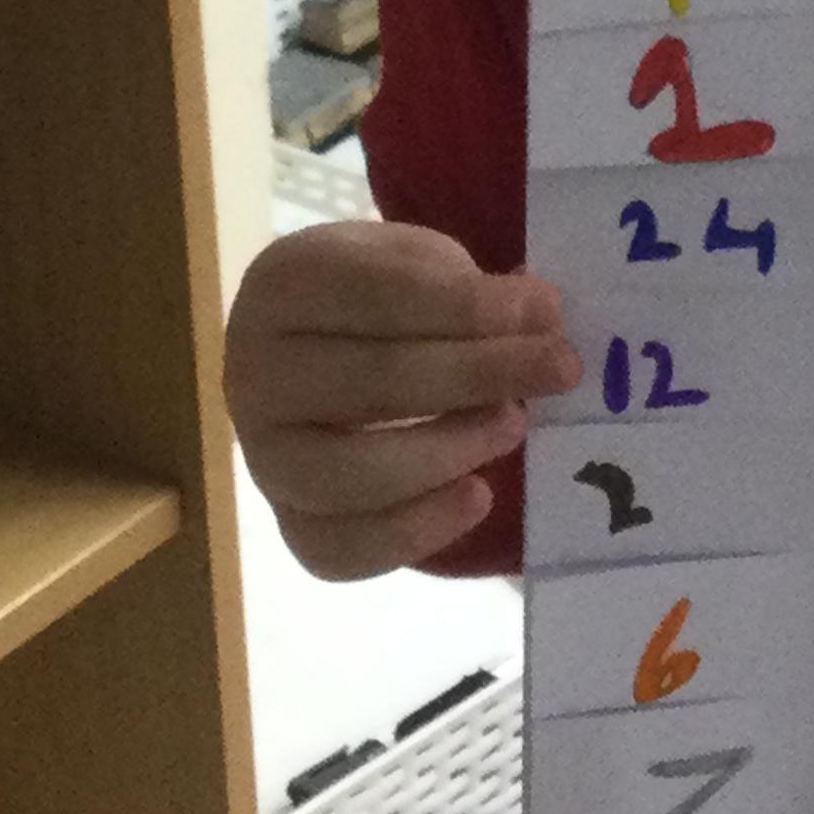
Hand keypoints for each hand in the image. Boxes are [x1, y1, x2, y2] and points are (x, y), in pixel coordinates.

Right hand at [225, 220, 581, 577]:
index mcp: (284, 285)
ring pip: (352, 474)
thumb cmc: (381, 297)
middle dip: (480, 374)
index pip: (378, 295)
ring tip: (514, 424)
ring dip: (450, 451)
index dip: (467, 306)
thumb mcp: (419, 265)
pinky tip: (477, 496)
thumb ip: (471, 292)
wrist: (322, 352)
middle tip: (560, 368)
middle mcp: (253, 372)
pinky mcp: (285, 523)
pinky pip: (342, 548)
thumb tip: (542, 321)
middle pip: (372, 383)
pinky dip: (416, 532)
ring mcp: (262, 456)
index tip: (545, 309)